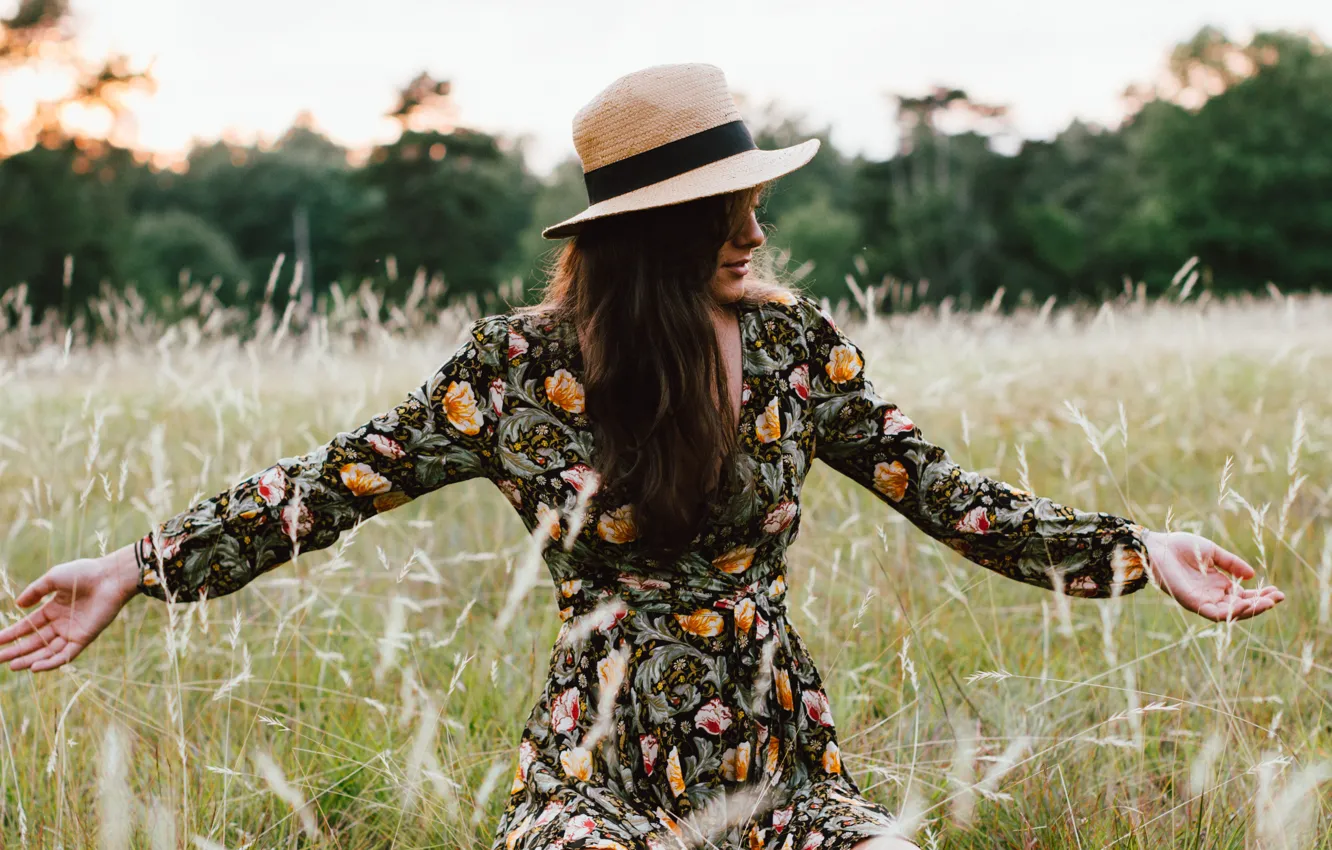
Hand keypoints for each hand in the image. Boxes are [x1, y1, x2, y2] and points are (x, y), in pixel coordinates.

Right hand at [0, 546, 140, 672]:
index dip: (13, 633)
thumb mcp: (53, 579)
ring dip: (31, 659)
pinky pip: (66, 654)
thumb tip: (18, 605)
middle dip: (17, 650)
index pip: (29, 625)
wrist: (109, 577)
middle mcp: (62, 622)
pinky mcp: (85, 638)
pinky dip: (51, 662)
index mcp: (54, 608)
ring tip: (12, 666)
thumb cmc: (83, 573)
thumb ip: (35, 591)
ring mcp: (73, 631)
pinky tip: (35, 668)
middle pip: (36, 641)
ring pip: (48, 650)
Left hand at [1144, 530, 1284, 621]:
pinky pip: (1214, 614)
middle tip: (1278, 598)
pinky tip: (1246, 605)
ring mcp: (1203, 601)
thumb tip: (1252, 575)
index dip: (1261, 596)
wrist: (1158, 545)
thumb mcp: (1213, 552)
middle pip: (1241, 607)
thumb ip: (1231, 563)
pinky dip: (1231, 613)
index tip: (1277, 591)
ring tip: (1268, 602)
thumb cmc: (1181, 546)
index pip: (1244, 596)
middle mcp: (1212, 596)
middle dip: (1261, 604)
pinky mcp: (1192, 603)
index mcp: (1218, 585)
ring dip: (1251, 610)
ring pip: (1231, 614)